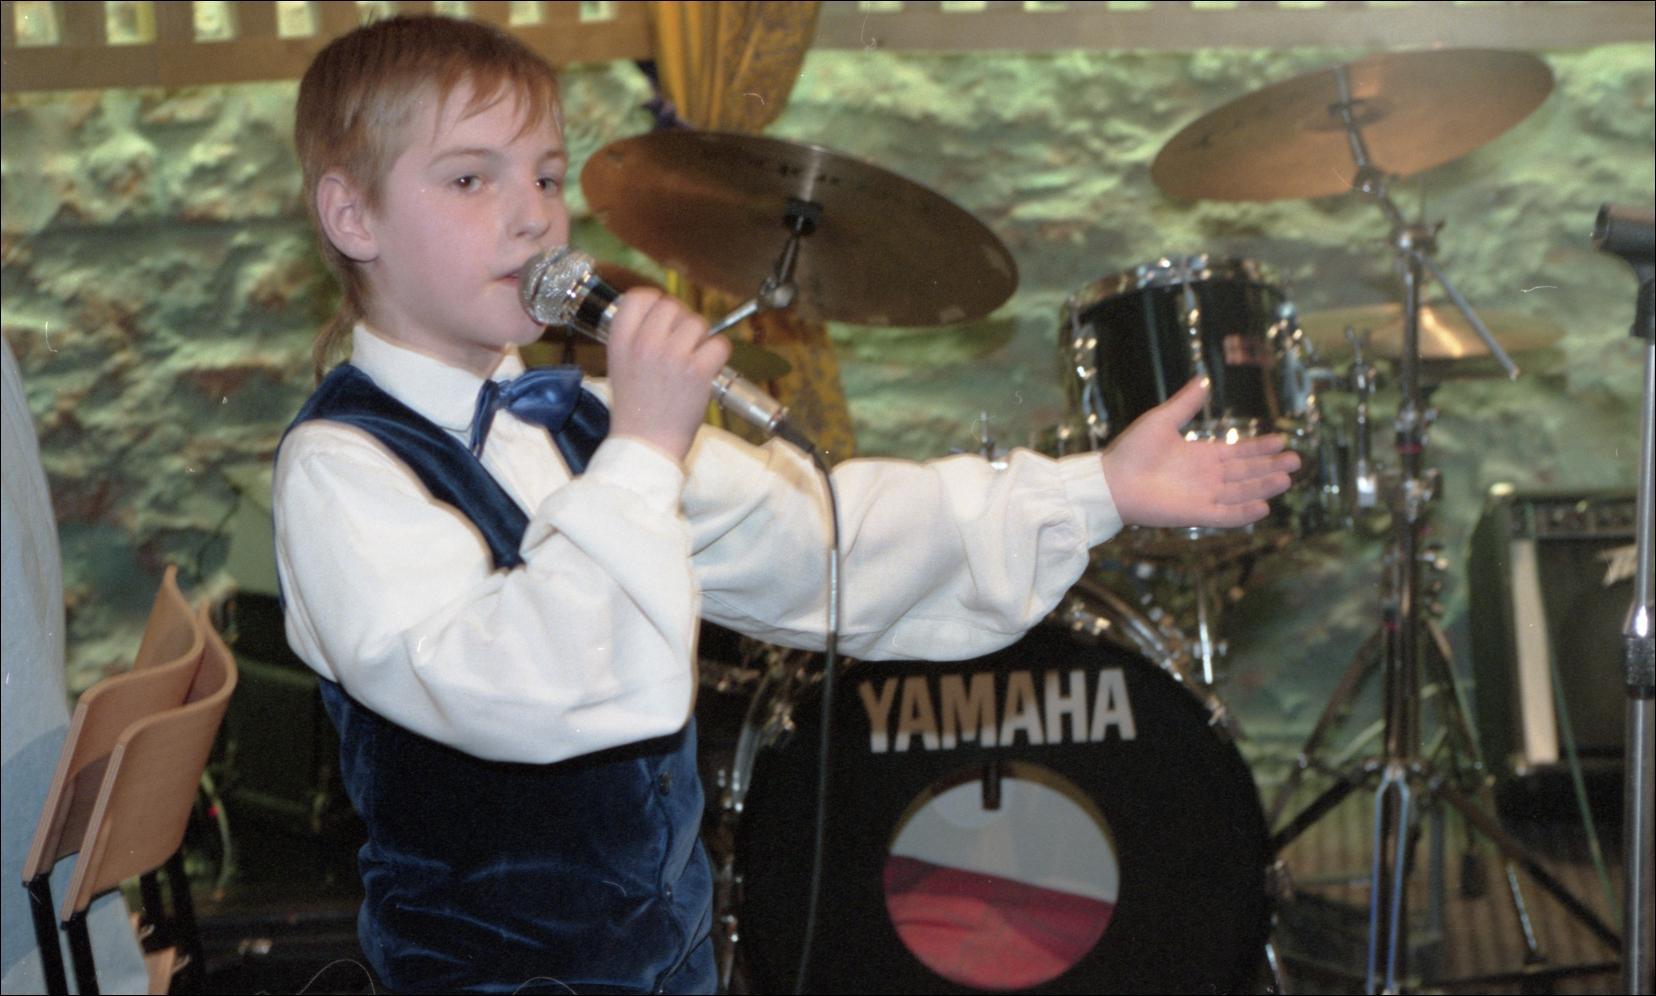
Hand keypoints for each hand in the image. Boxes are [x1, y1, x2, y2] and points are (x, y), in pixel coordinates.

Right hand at [604, 289, 731, 462]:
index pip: (640, 296)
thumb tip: (663, 311)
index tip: (663, 317)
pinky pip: (719, 344)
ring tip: (692, 362)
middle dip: (681, 321)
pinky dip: (718, 355)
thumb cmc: (636, 410)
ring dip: (700, 340)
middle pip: (672, 305)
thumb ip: (635, 336)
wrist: (645, 444)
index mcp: (620, 339)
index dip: (655, 301)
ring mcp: (672, 355)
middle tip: (682, 345)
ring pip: (698, 323)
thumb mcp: (619, 365)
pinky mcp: (697, 370)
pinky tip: (707, 370)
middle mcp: (644, 342)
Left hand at [1099, 377, 1300, 528]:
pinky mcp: (1194, 514)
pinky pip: (1224, 516)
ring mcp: (1202, 496)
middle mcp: (1206, 477)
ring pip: (1240, 492)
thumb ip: (1185, 404)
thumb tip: (1203, 381)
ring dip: (1263, 486)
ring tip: (1286, 478)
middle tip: (1296, 460)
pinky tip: (1263, 507)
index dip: (1259, 448)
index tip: (1281, 440)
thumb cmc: (1131, 451)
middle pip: (1246, 473)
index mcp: (1200, 456)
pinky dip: (1243, 513)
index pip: (1238, 453)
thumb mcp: (1162, 420)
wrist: (1111, 480)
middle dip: (1270, 466)